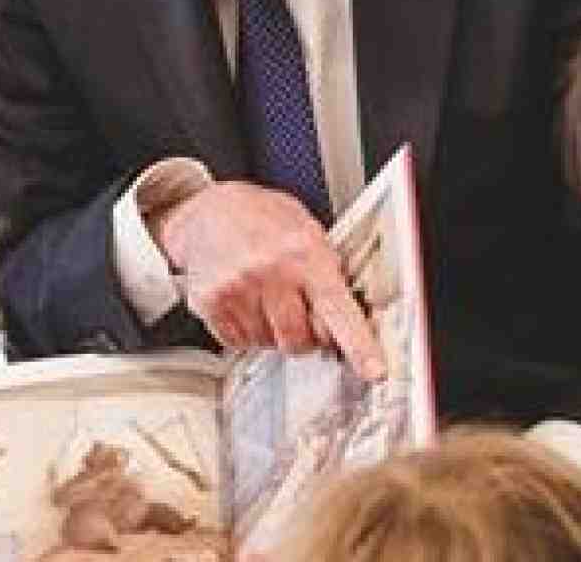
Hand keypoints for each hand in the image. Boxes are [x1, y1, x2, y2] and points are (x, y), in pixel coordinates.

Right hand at [154, 181, 385, 380]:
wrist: (206, 210)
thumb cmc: (261, 218)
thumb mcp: (306, 229)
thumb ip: (328, 270)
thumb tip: (354, 315)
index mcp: (303, 252)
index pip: (338, 308)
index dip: (359, 344)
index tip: (374, 371)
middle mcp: (271, 272)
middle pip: (300, 340)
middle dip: (304, 335)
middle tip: (296, 309)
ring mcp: (237, 289)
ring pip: (268, 344)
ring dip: (271, 331)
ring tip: (264, 295)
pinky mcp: (210, 303)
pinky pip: (238, 342)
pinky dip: (245, 330)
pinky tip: (243, 300)